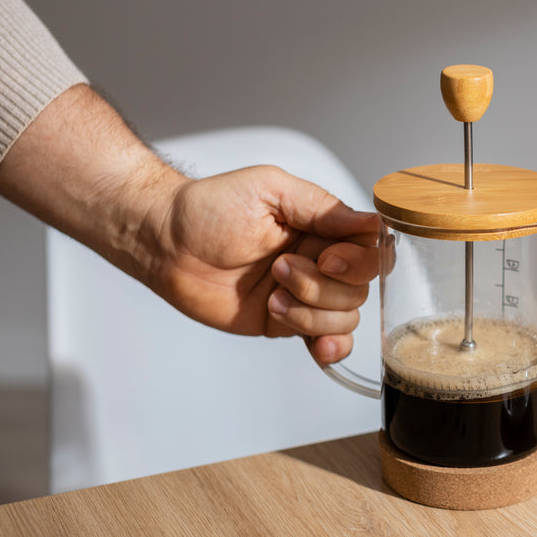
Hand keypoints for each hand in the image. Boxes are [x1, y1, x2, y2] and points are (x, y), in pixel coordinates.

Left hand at [156, 165, 378, 363]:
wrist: (165, 244)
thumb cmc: (209, 209)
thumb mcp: (269, 189)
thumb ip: (321, 206)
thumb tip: (371, 221)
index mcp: (323, 227)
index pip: (370, 250)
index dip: (357, 261)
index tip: (327, 258)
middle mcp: (320, 261)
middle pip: (359, 289)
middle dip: (321, 287)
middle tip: (279, 268)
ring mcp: (305, 295)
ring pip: (344, 318)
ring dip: (310, 312)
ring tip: (272, 295)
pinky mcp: (286, 322)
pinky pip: (326, 341)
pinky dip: (328, 347)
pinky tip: (315, 345)